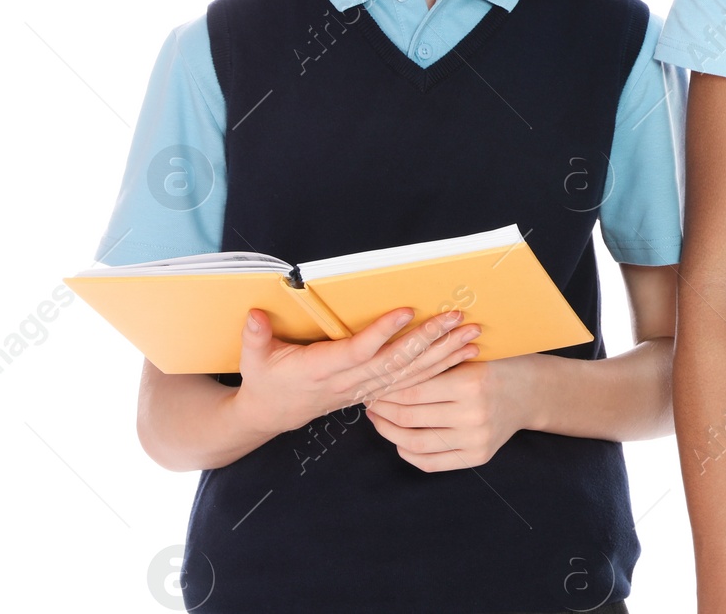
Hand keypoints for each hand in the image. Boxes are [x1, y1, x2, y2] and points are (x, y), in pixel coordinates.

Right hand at [232, 305, 482, 439]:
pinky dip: (440, 369)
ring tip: (472, 335)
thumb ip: (256, 337)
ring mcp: (364, 389)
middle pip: (395, 361)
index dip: (382, 333)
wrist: (273, 414)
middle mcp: (349, 381)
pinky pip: (413, 382)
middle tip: (456, 317)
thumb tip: (255, 315)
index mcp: (322, 369)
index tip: (407, 310)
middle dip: (428, 338)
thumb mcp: (254, 359)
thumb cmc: (266, 379)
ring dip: (443, 354)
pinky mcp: (375, 392)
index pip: (358, 352)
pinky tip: (464, 355)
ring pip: (410, 373)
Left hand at [365, 353, 542, 470]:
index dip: (386, 390)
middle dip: (382, 410)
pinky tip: (400, 442)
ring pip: (416, 444)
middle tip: (368, 401)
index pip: (412, 391)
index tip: (371, 384)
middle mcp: (474, 414)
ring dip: (390, 434)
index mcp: (471, 382)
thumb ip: (432, 364)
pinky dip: (409, 453)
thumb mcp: (467, 356)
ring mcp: (476, 438)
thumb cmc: (494, 366)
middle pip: (410, 418)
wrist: (530, 391)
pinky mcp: (478, 456)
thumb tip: (383, 374)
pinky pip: (432, 462)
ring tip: (379, 421)